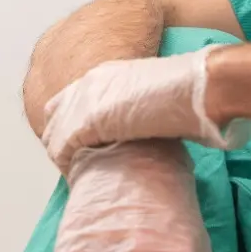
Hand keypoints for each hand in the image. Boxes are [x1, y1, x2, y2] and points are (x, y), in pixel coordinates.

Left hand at [42, 46, 250, 173]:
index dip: (76, 123)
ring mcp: (85, 101)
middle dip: (64, 139)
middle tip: (77, 163)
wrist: (196, 89)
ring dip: (64, 155)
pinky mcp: (86, 121)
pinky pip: (61, 148)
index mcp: (108, 73)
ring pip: (54, 133)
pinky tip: (77, 177)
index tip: (85, 144)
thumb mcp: (159, 92)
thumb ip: (145, 106)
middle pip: (57, 114)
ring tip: (78, 174)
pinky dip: (67, 165)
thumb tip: (154, 125)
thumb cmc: (191, 91)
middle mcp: (90, 83)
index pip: (74, 98)